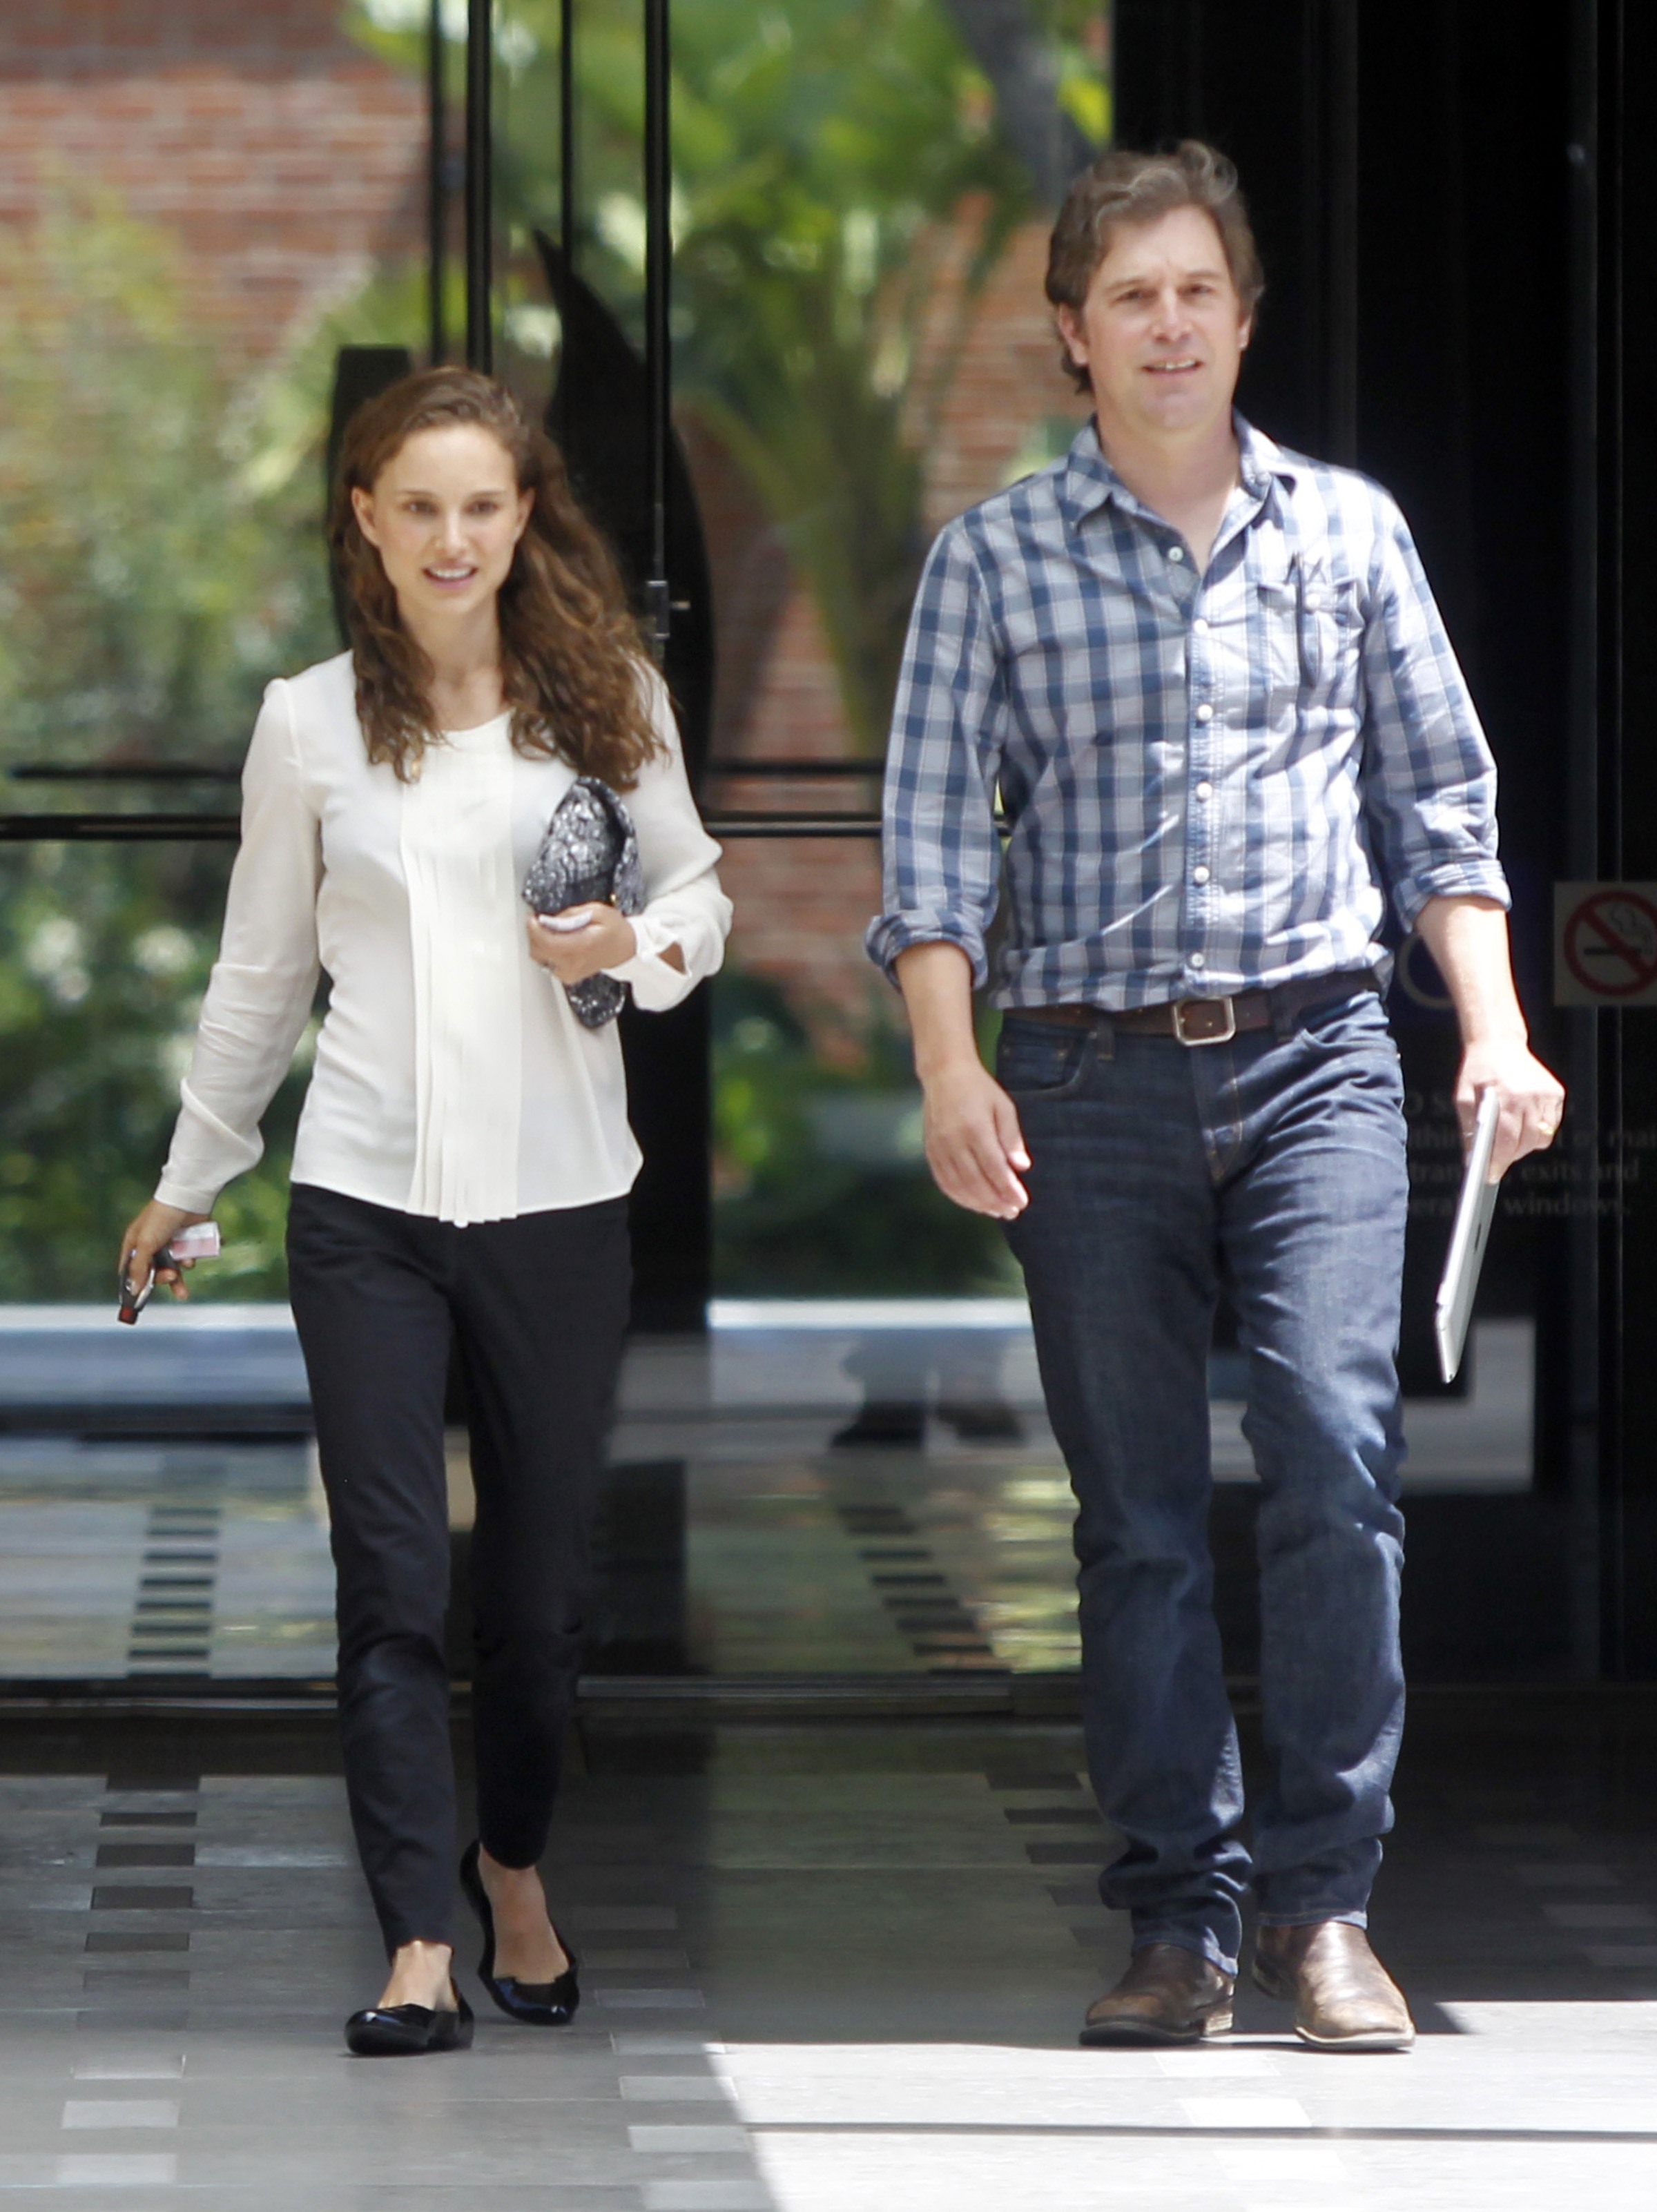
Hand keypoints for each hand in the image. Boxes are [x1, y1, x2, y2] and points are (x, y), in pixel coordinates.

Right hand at [117, 1199, 209, 1302]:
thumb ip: (139, 1268)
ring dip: (183, 1268)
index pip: (131, 1270)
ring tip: (189, 1261)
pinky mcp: (187, 1241)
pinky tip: (195, 1249)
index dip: (136, 1283)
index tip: (142, 1297)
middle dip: (167, 1278)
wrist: (188, 1198)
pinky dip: (193, 1255)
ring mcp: (170, 1243)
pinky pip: (189, 1256)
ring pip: (175, 1267)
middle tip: (173, 1277)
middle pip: (156, 1272)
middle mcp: (151, 1245)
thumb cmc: (162, 1216)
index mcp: (135, 1244)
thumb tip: (135, 1289)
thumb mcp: (146, 1244)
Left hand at [526, 904, 636, 984]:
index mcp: (581, 947)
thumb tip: (553, 919)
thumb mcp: (597, 911)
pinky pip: (548, 963)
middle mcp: (573, 963)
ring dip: (541, 943)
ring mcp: (570, 973)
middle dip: (535, 935)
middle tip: (542, 922)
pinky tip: (558, 942)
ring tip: (552, 931)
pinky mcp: (568, 976)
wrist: (626, 949)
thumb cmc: (615, 930)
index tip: (532, 918)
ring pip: (540, 958)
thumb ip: (572, 914)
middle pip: (538, 952)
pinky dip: (548, 951)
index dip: (534, 929)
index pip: (546, 942)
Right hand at [920, 1058, 1029, 1218]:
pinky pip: (944, 1181)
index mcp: (975, 1128)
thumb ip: (1012, 1138)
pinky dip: (959, 1196)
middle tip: (1013, 1212)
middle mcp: (954, 1140)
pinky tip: (974, 1203)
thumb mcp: (1004, 1107)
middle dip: (996, 1201)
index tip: (1022, 1203)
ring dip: (979, 1203)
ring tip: (997, 1211)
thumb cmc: (980, 1090)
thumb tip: (1022, 1167)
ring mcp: (939, 1147)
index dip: (1008, 1189)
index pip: (994, 1168)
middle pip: (976, 1182)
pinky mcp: (930, 1151)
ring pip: (958, 1186)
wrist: (944, 1074)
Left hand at [1457, 1036, 1564, 1179]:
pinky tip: (1523, 1123)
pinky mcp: (1556, 1093)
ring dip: (1525, 1144)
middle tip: (1498, 1157)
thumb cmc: (1478, 1070)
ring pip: (1542, 1138)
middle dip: (1511, 1155)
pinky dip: (1538, 1130)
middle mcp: (1530, 1096)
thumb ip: (1468, 1128)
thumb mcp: (1463, 1097)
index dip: (1499, 1162)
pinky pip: (1551, 1125)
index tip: (1491, 1175)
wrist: (1499, 1043)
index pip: (1505, 1141)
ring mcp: (1546, 1095)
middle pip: (1526, 1143)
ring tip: (1510, 1139)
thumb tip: (1471, 1157)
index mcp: (1506, 1097)